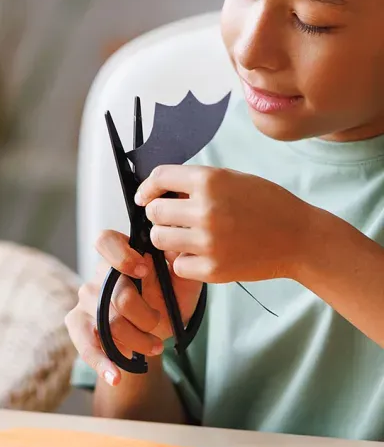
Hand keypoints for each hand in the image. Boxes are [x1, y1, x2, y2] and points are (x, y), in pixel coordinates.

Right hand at [65, 230, 202, 386]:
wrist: (158, 329)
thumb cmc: (170, 297)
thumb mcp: (182, 280)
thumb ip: (181, 263)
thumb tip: (176, 246)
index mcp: (121, 254)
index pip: (105, 241)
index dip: (121, 256)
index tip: (145, 270)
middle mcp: (99, 274)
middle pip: (117, 295)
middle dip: (146, 316)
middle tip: (160, 322)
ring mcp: (86, 299)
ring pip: (109, 323)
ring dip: (137, 340)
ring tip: (155, 347)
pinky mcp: (78, 324)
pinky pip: (86, 344)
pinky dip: (102, 363)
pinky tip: (115, 375)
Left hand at [136, 165, 317, 282]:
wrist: (301, 238)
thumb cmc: (267, 204)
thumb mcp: (232, 179)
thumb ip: (198, 183)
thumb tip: (161, 191)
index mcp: (209, 180)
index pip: (159, 178)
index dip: (148, 188)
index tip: (145, 197)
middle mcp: (205, 209)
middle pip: (155, 212)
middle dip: (159, 215)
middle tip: (173, 220)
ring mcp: (208, 241)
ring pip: (159, 239)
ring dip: (168, 238)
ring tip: (186, 237)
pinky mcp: (213, 269)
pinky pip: (177, 266)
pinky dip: (184, 262)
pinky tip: (201, 255)